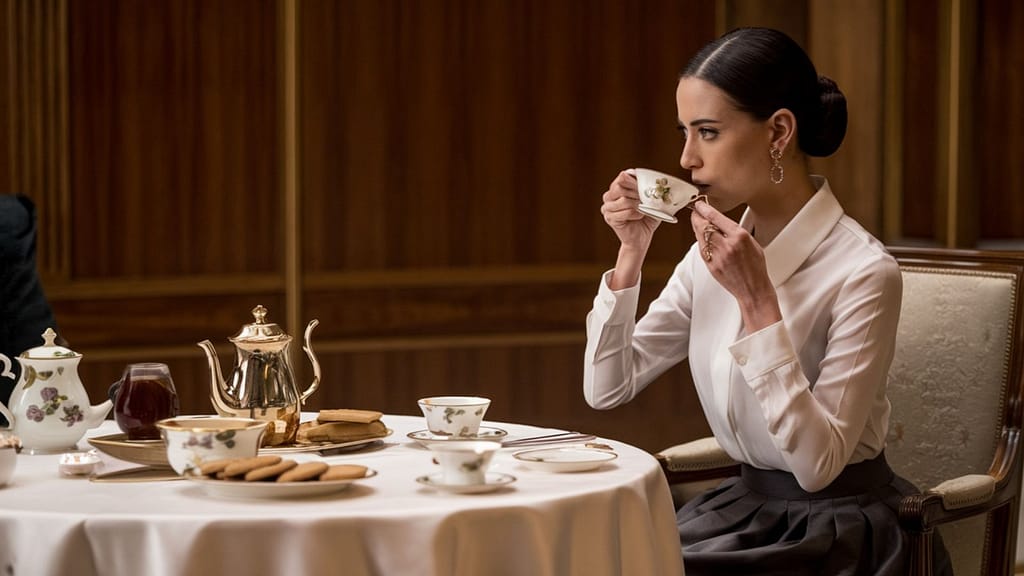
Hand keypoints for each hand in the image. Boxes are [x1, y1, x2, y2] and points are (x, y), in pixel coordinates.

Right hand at [600, 170, 659, 251]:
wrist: (641, 237)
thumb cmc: (646, 218)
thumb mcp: (650, 201)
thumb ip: (648, 190)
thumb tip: (653, 182)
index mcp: (617, 188)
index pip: (623, 177)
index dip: (635, 180)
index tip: (645, 185)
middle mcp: (609, 196)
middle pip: (620, 187)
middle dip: (636, 192)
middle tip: (646, 199)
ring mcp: (607, 207)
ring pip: (623, 200)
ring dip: (637, 204)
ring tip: (644, 208)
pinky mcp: (609, 218)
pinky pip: (625, 212)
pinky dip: (636, 214)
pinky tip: (640, 215)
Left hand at [690, 201, 780, 331]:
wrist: (753, 289)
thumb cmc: (756, 267)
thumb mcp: (753, 243)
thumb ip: (737, 231)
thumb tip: (722, 221)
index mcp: (740, 237)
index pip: (716, 218)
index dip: (705, 209)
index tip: (700, 204)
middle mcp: (727, 246)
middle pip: (704, 226)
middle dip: (697, 216)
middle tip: (695, 211)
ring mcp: (717, 256)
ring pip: (700, 236)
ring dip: (697, 227)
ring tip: (697, 222)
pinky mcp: (711, 265)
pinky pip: (702, 248)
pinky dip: (700, 240)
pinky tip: (702, 237)